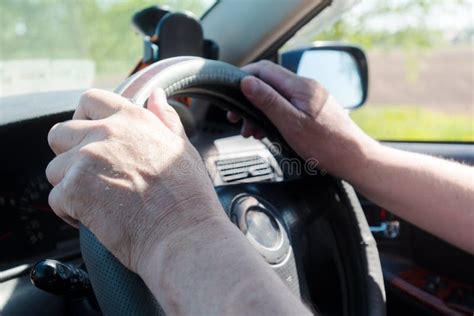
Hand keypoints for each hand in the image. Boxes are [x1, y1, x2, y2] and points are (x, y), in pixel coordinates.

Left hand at [46, 89, 224, 273]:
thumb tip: (156, 95)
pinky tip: (96, 218)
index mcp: (134, 120)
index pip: (90, 100)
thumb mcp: (182, 148)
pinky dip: (71, 212)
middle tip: (92, 174)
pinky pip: (56, 198)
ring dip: (71, 185)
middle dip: (69, 154)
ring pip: (55, 168)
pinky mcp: (75, 189)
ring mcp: (87, 160)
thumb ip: (165, 119)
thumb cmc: (188, 197)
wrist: (182, 234)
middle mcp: (107, 133)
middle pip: (60, 133)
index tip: (90, 136)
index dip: (84, 118)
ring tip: (99, 201)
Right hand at [229, 60, 376, 177]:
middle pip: (269, 84)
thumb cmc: (326, 145)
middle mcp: (306, 87)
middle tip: (238, 121)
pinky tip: (270, 132)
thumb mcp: (291, 124)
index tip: (230, 94)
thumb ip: (268, 101)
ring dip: (260, 112)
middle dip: (250, 101)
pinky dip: (273, 117)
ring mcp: (311, 98)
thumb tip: (247, 82)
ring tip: (253, 132)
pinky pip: (287, 107)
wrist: (354, 159)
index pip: (264, 69)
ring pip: (277, 97)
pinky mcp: (314, 109)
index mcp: (300, 86)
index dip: (244, 77)